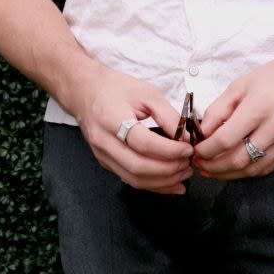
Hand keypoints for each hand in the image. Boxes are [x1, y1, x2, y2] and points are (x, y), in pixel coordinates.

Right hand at [70, 64, 193, 194]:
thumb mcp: (146, 92)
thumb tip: (186, 137)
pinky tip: (170, 183)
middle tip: (188, 164)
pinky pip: (130, 179)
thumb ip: (167, 115)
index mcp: (112, 119)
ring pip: (134, 179)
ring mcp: (103, 155)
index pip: (142, 143)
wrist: (85, 91)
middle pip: (137, 167)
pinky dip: (152, 184)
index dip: (168, 150)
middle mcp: (104, 142)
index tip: (188, 148)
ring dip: (162, 182)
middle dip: (167, 170)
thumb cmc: (115, 88)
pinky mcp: (106, 163)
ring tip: (183, 174)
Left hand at [191, 56, 273, 178]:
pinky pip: (268, 168)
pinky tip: (235, 168)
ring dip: (229, 173)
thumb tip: (203, 133)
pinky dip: (248, 171)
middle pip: (238, 159)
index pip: (226, 139)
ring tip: (213, 171)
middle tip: (200, 165)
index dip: (207, 150)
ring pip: (253, 169)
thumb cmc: (273, 78)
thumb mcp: (240, 85)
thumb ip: (219, 110)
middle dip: (214, 166)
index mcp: (258, 108)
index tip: (195, 151)